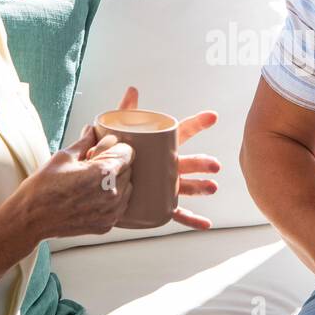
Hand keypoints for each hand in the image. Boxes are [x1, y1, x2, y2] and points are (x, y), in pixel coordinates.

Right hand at [10, 123, 133, 239]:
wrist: (31, 218)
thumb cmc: (43, 187)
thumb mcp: (63, 157)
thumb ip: (85, 142)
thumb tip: (94, 130)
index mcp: (104, 172)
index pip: (128, 152)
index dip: (116, 148)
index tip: (104, 150)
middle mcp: (112, 193)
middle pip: (129, 170)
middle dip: (115, 164)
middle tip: (93, 166)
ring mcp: (111, 212)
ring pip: (127, 189)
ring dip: (115, 182)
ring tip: (92, 183)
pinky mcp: (107, 224)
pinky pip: (119, 206)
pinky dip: (111, 200)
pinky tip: (92, 197)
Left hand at [86, 85, 220, 229]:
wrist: (101, 186)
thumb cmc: (114, 155)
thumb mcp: (118, 132)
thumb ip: (125, 112)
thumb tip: (133, 90)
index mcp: (161, 148)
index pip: (182, 133)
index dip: (197, 123)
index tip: (212, 116)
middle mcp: (168, 167)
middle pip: (188, 162)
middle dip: (202, 163)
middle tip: (213, 164)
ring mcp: (166, 187)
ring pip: (187, 187)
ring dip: (201, 187)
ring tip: (211, 187)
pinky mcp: (159, 205)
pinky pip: (178, 214)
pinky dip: (193, 220)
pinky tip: (206, 224)